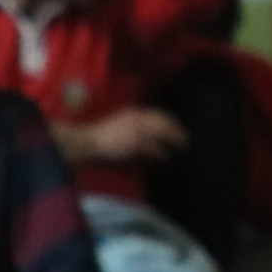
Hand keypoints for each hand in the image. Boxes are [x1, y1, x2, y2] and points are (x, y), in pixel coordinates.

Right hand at [69, 108, 189, 165]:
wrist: (85, 141)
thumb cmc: (98, 138)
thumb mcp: (118, 125)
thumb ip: (133, 126)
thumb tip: (148, 137)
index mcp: (133, 112)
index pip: (158, 114)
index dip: (171, 121)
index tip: (179, 128)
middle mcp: (137, 117)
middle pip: (165, 122)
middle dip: (178, 130)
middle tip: (187, 139)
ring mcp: (137, 129)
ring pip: (163, 134)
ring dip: (175, 141)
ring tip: (182, 148)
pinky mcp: (135, 143)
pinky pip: (155, 149)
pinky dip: (162, 154)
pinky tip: (167, 159)